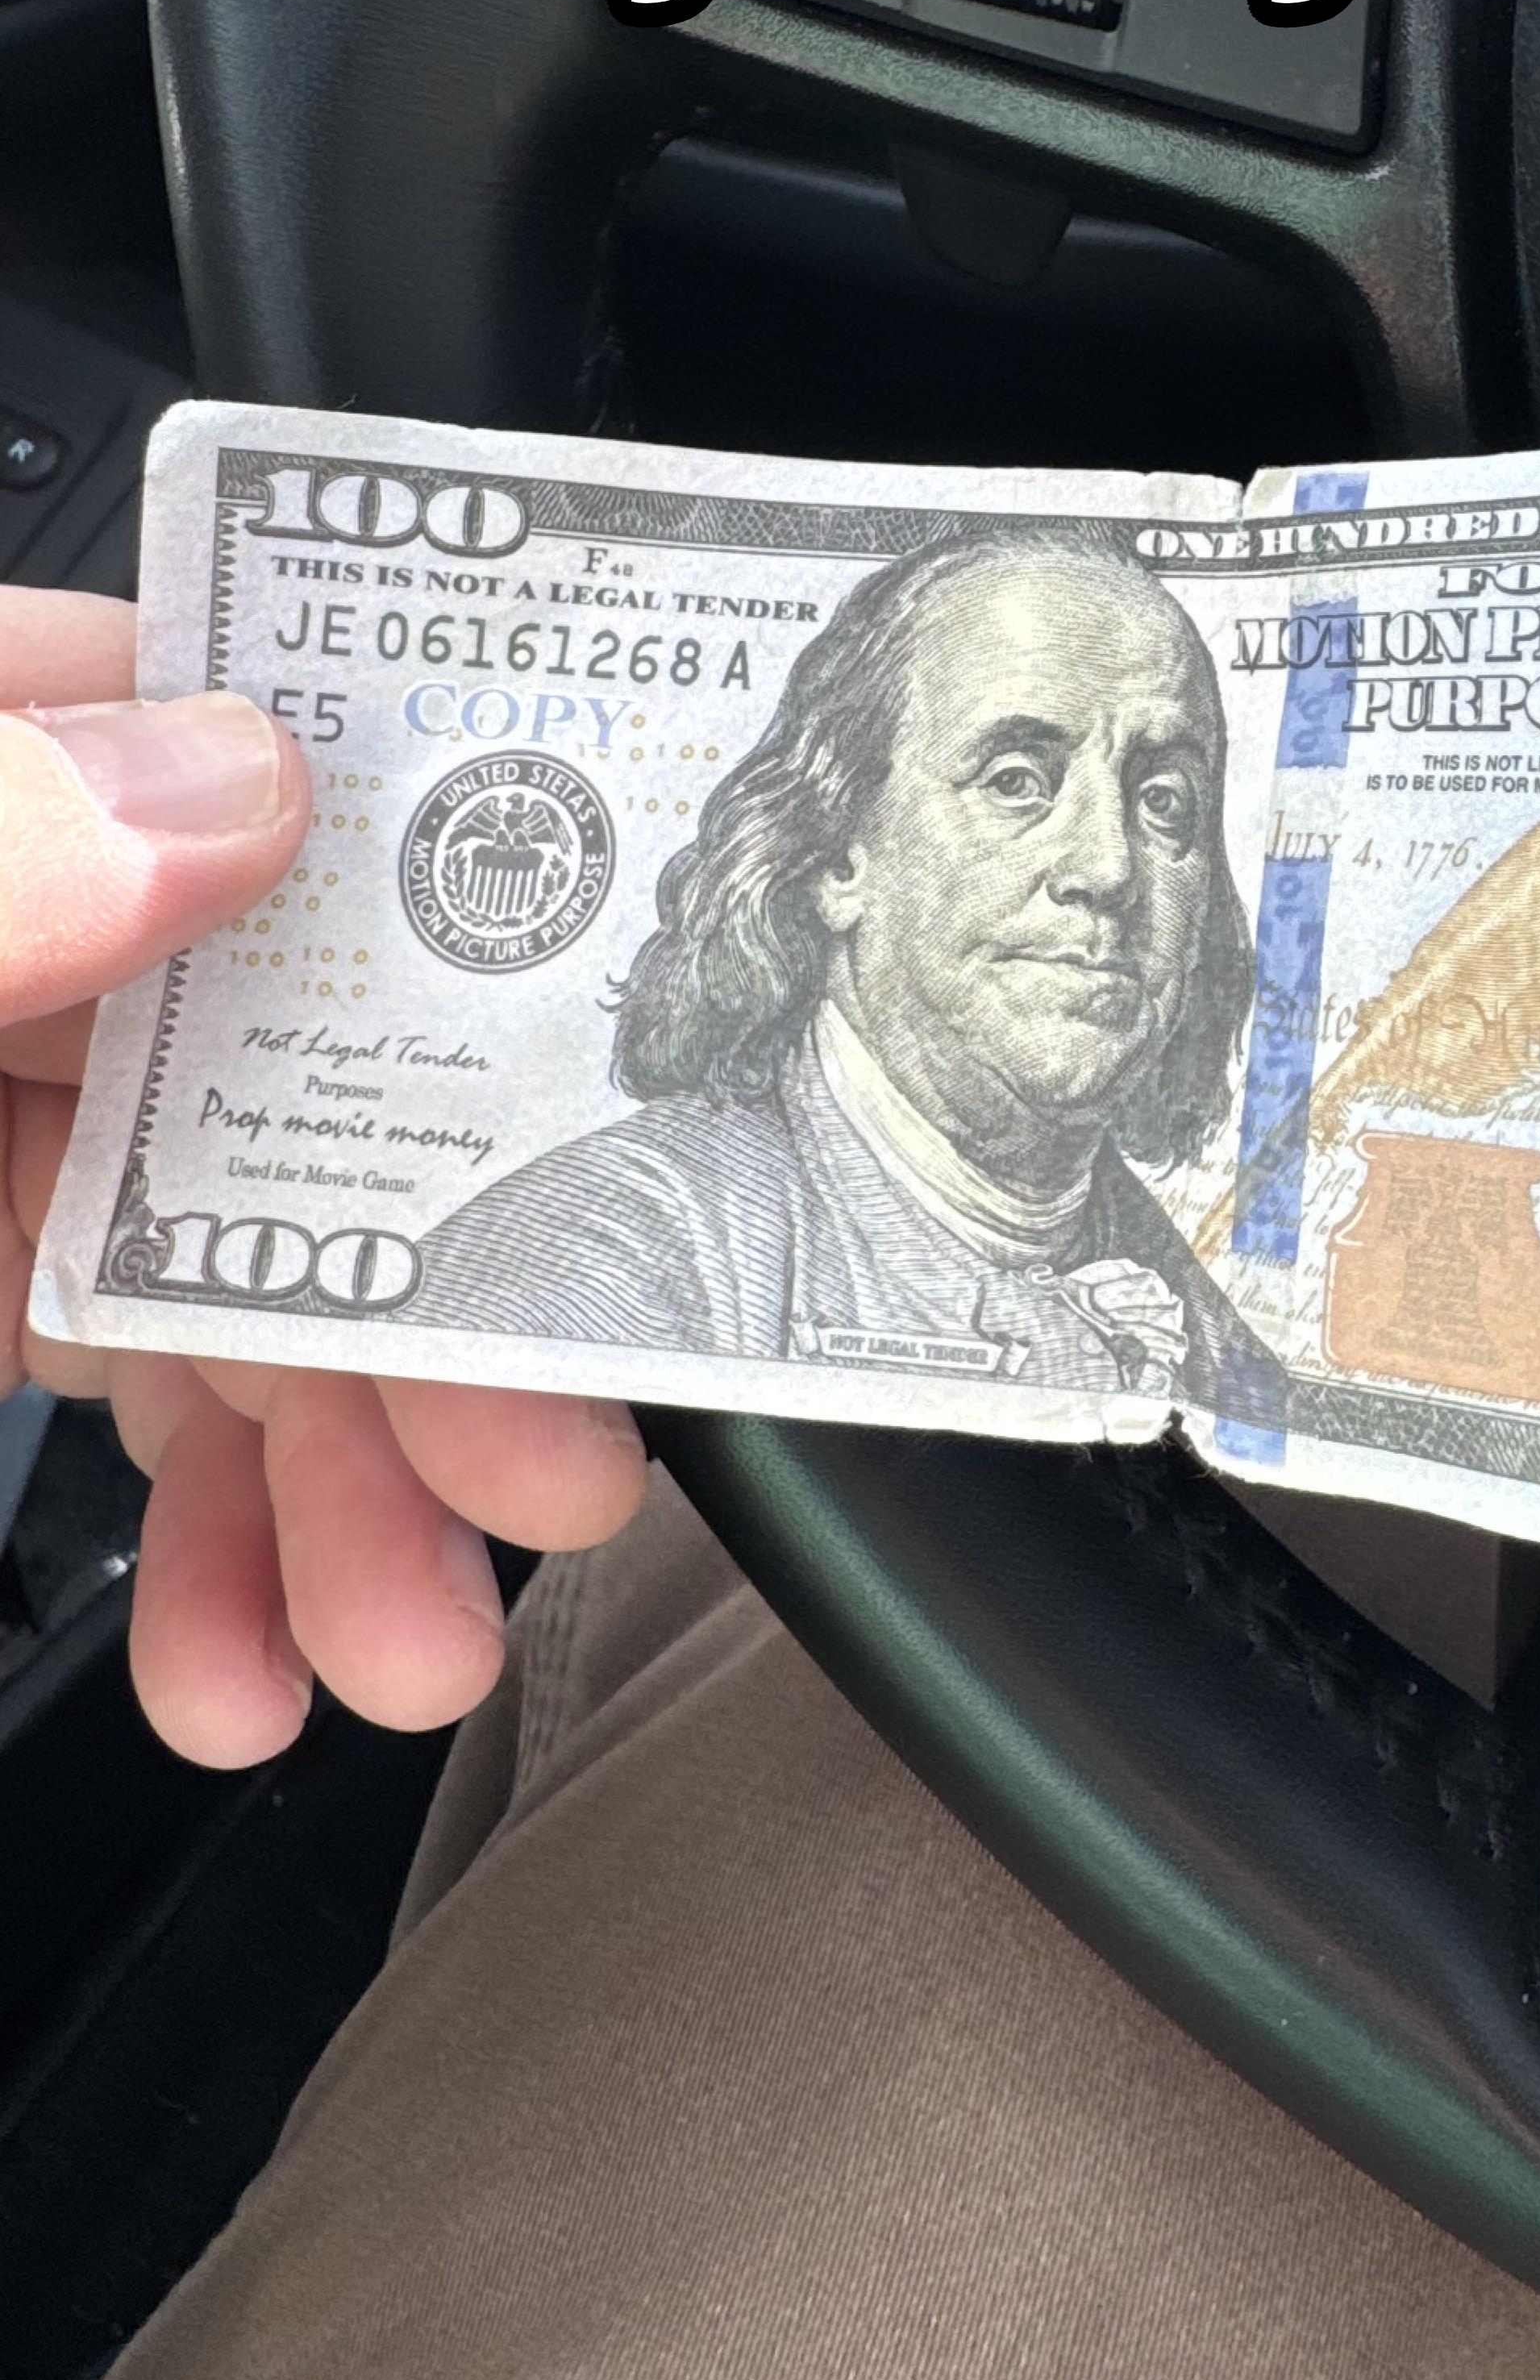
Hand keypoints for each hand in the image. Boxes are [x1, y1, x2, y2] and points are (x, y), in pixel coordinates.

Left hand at [1, 591, 647, 1766]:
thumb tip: (223, 781)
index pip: (233, 716)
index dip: (459, 833)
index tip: (638, 988)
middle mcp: (21, 935)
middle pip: (306, 1056)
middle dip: (436, 1284)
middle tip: (551, 1454)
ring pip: (248, 1258)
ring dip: (350, 1479)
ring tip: (404, 1649)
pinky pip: (139, 1385)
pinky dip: (212, 1540)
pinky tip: (243, 1663)